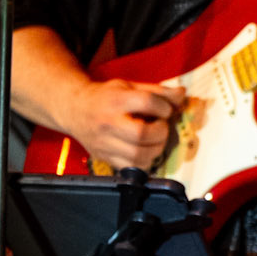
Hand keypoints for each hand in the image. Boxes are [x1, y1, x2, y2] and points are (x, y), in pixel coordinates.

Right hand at [58, 78, 185, 171]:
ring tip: (155, 139)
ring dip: (156, 148)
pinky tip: (145, 150)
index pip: (147, 102)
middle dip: (161, 132)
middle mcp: (108, 123)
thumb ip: (157, 91)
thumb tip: (182, 95)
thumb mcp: (129, 86)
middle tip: (161, 127)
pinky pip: (132, 168)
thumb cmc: (105, 97)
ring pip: (138, 155)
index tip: (165, 110)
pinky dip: (145, 161)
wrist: (74, 109)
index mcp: (115, 100)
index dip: (164, 107)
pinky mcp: (104, 158)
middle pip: (142, 134)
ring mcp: (104, 143)